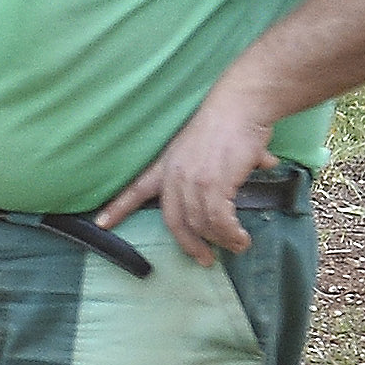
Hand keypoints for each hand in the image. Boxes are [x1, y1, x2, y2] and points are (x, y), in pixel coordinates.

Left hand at [97, 87, 275, 265]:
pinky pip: (218, 220)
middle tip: (204, 259)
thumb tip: (263, 164)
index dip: (118, 208)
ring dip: (220, 240)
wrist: (241, 105)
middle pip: (173, 220)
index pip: (136, 188)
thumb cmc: (233, 120)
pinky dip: (229, 233)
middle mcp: (175, 174)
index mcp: (167, 164)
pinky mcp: (214, 184)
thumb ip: (228, 160)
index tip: (101, 224)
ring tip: (235, 246)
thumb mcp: (212, 143)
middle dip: (189, 244)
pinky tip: (240, 238)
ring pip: (200, 224)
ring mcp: (193, 180)